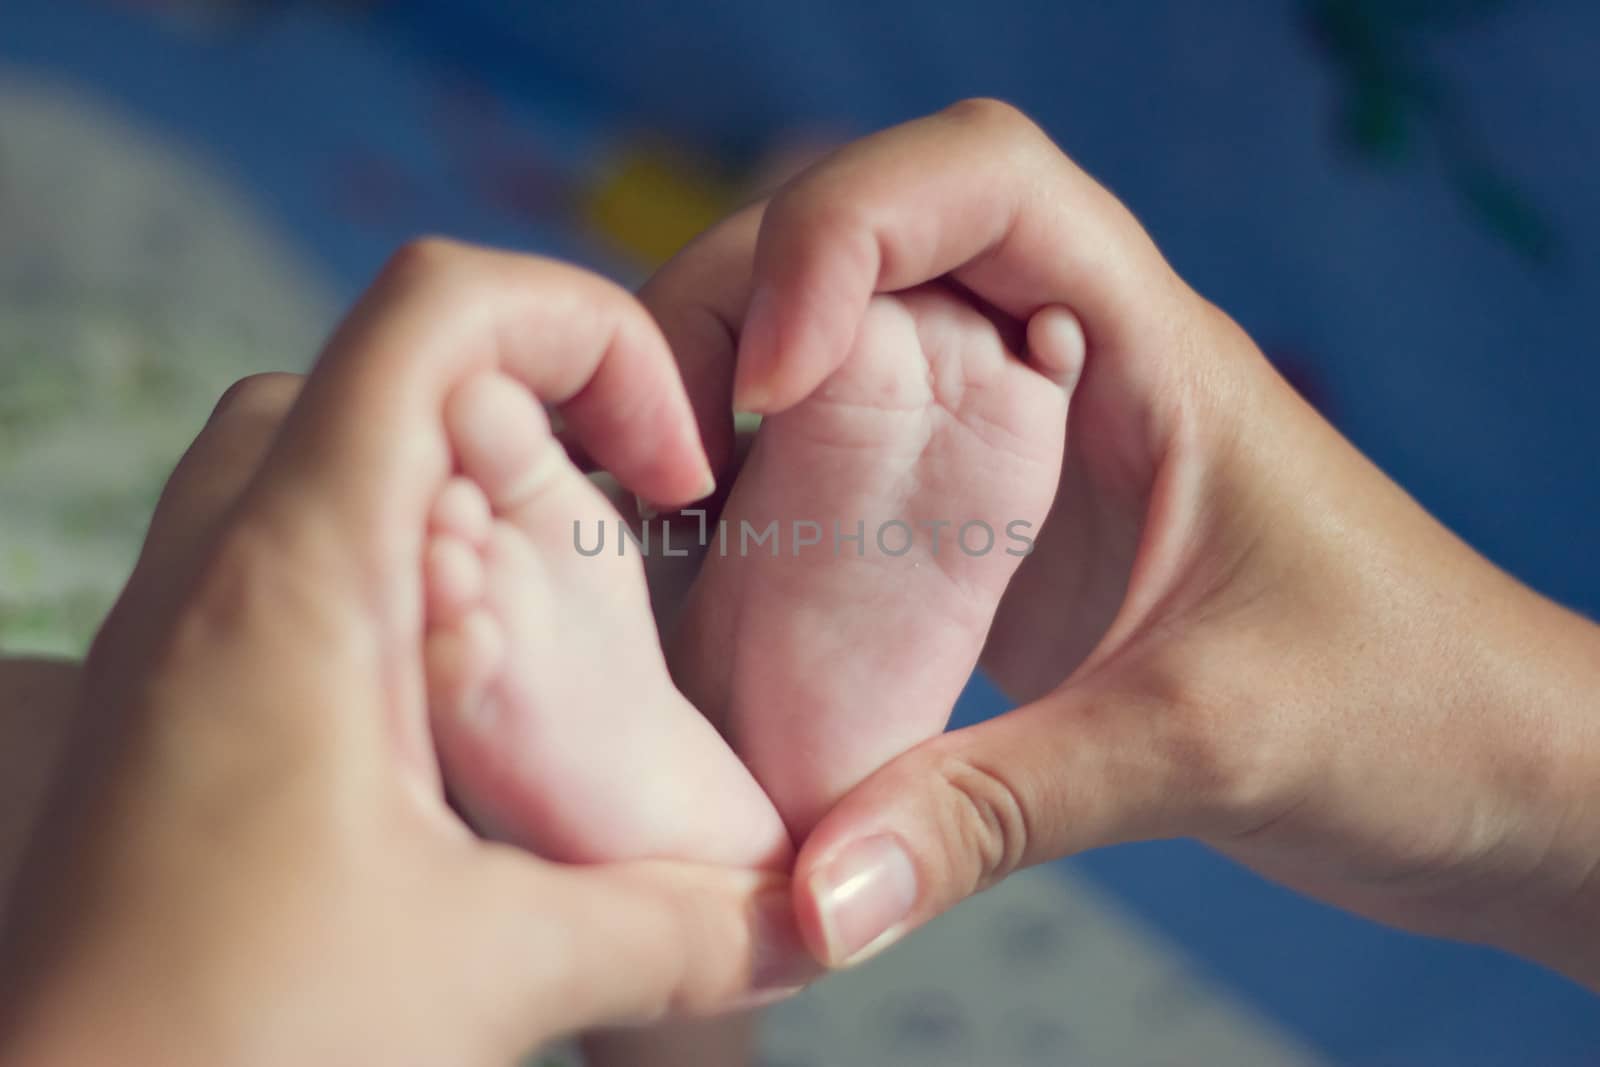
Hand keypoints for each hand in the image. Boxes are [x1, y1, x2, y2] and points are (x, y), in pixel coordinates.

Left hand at [0, 244, 804, 1066]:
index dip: (583, 331)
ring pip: (311, 448)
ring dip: (447, 483)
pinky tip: (451, 696)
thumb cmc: (224, 1048)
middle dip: (529, 404)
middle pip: (378, 365)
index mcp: (300, 575)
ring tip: (542, 604)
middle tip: (614, 522)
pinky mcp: (163, 697)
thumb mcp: (496, 970)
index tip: (666, 471)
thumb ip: (684, 926)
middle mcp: (216, 569)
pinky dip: (384, 563)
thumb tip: (808, 919)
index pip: (433, 308)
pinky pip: (271, 548)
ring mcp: (170, 627)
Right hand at [639, 101, 1599, 985]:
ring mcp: (1029, 444)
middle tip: (659, 464)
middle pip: (867, 244)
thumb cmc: (1408, 717)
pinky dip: (770, 504)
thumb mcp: (1202, 747)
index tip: (769, 381)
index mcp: (1152, 347)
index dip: (842, 233)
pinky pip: (857, 466)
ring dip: (733, 403)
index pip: (980, 177)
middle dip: (734, 314)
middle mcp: (1074, 365)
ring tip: (661, 523)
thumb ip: (1000, 811)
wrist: (1493, 783)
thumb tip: (811, 901)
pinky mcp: (1002, 531)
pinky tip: (727, 591)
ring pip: (844, 346)